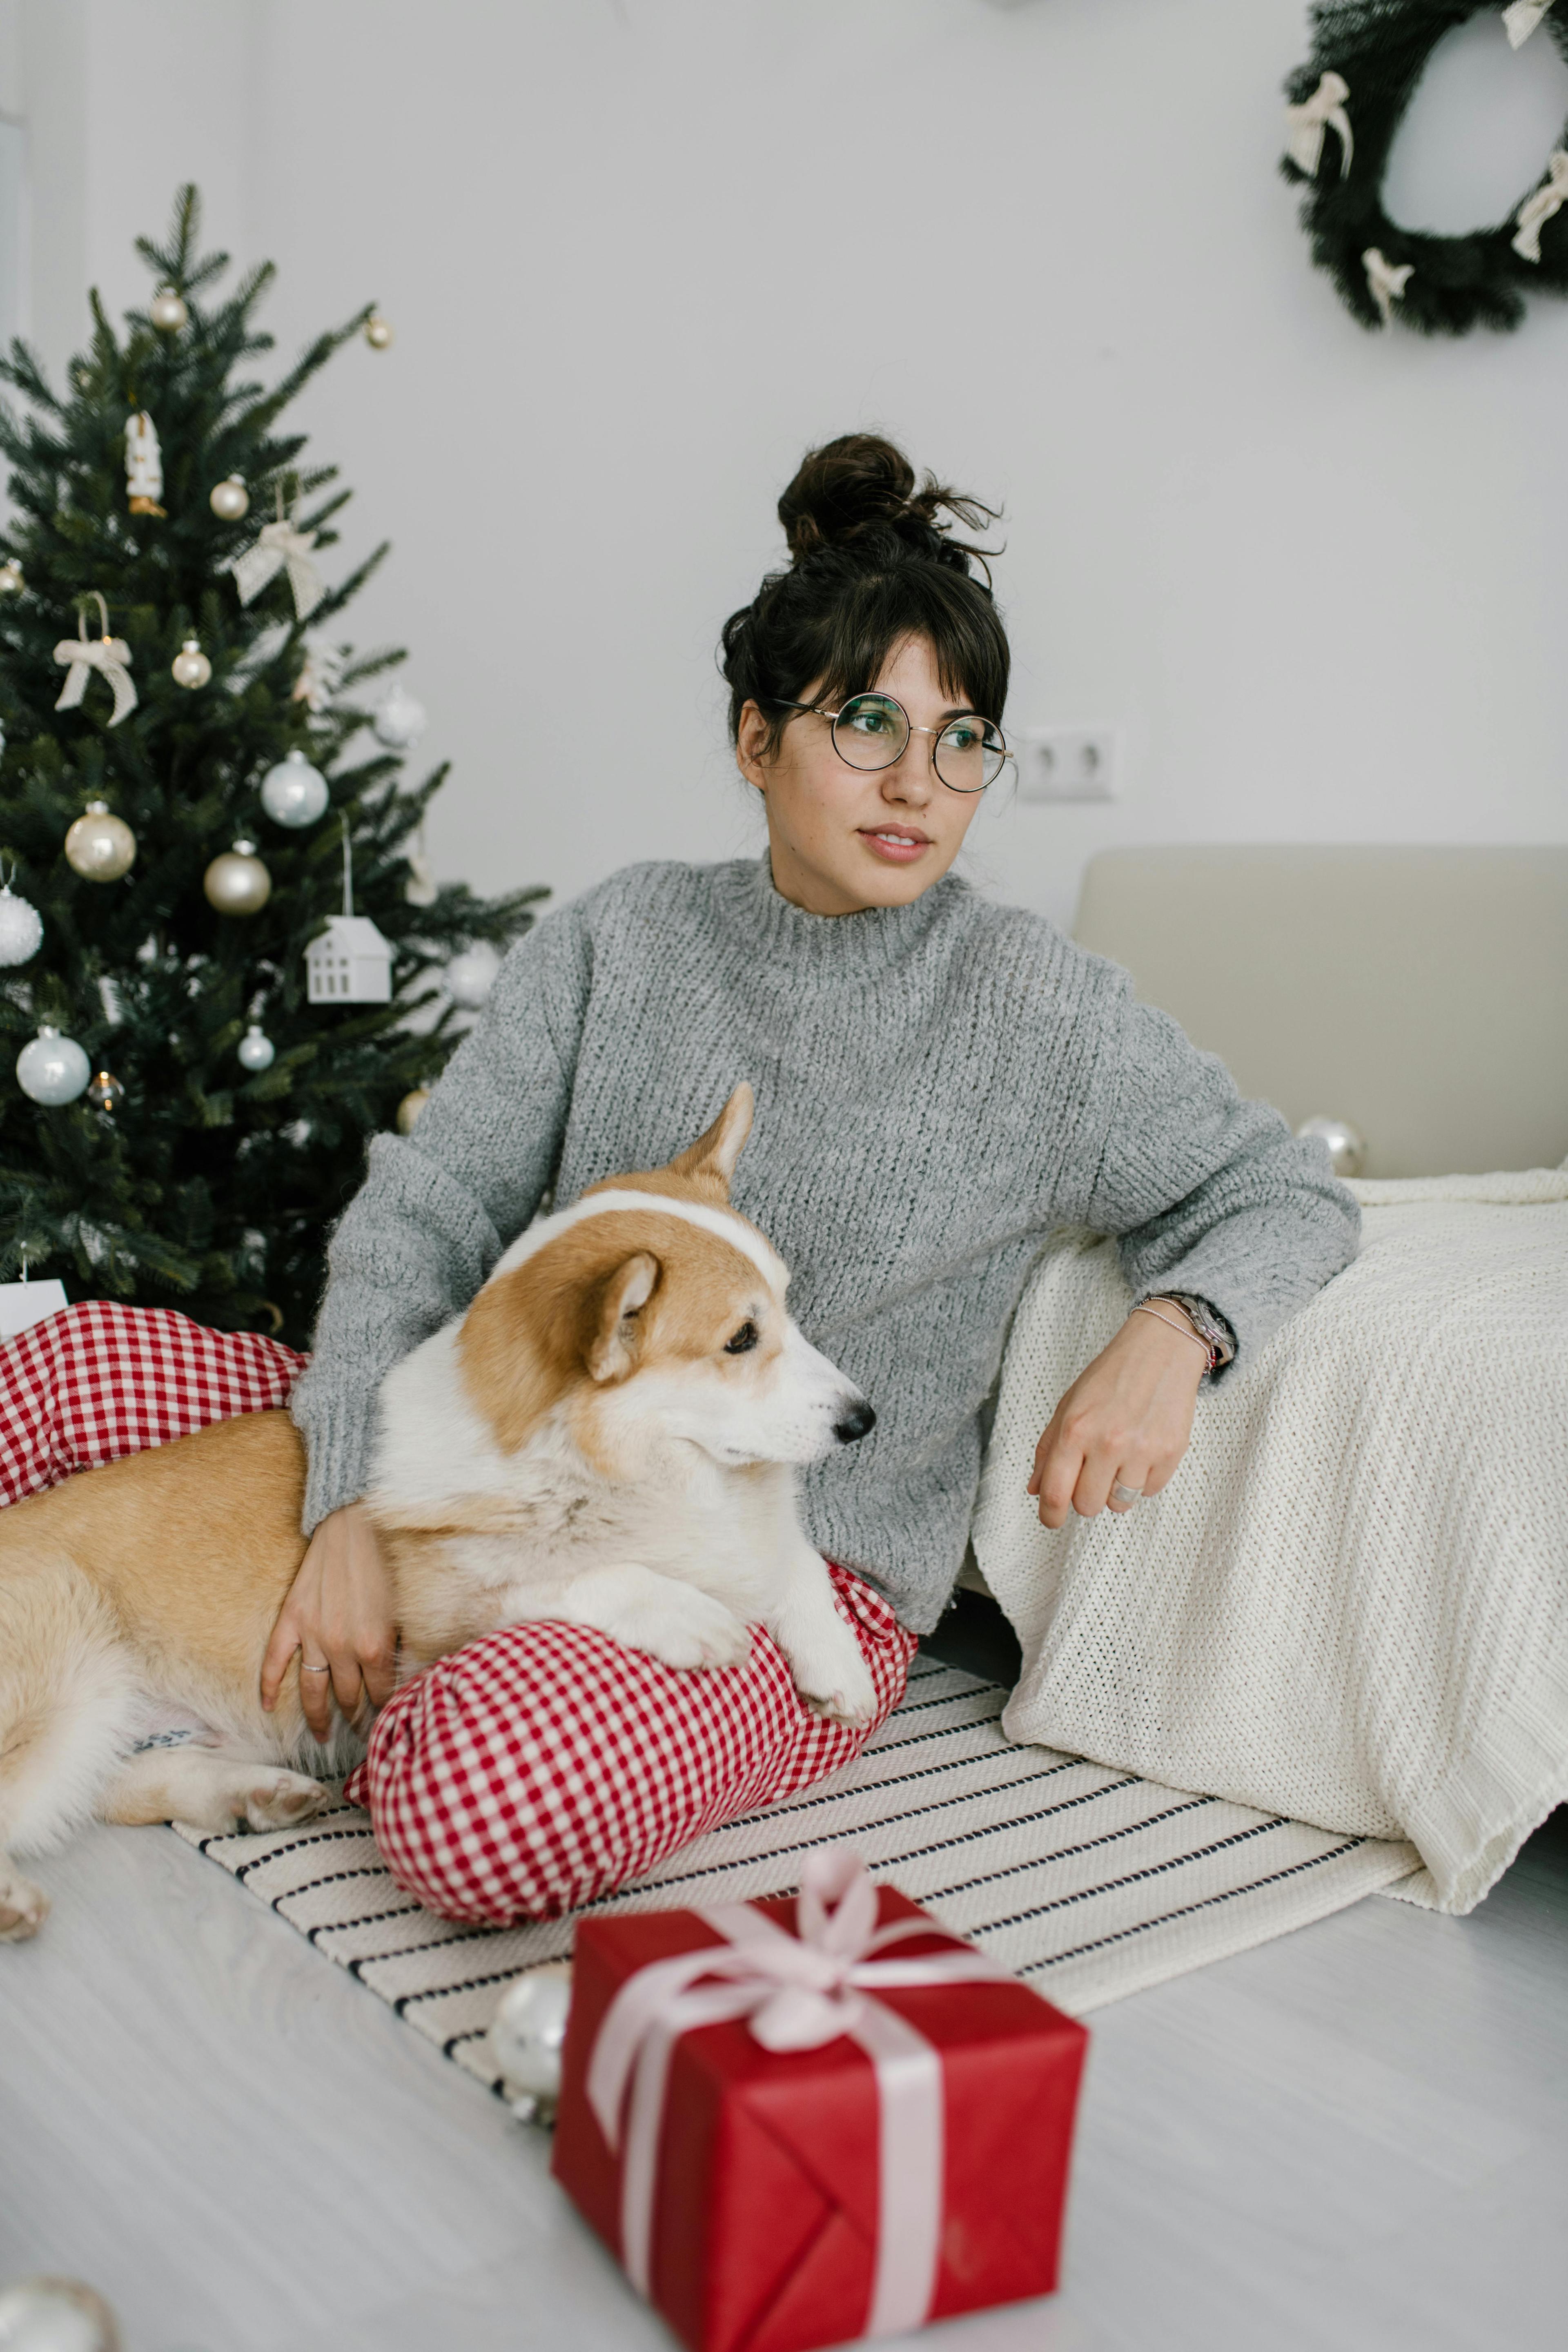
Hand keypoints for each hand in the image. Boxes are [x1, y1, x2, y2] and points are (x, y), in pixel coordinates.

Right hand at [260, 1502, 397, 1739]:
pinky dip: (267, 1686)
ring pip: (312, 1689)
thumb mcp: (406, 1608)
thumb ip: (402, 1644)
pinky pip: (274, 1660)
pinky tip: (267, 1707)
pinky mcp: (292, 1619)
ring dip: (318, 1716)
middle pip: (349, 1697)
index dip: (384, 1712)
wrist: (355, 1524)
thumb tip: (404, 1675)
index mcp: (375, 1646)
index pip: (381, 1693)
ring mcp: (313, 1635)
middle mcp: (342, 1647)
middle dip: (356, 1718)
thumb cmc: (389, 1561)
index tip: (387, 1725)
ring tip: (323, 1735)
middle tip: (361, 1733)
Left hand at [1027, 1310, 1205, 1529]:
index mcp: (1074, 1430)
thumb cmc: (1110, 1376)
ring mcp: (1141, 1450)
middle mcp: (1107, 1443)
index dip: (1049, 1516)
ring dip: (1114, 1489)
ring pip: (1119, 1504)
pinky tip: (1142, 1451)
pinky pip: (1148, 1491)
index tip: (1051, 1520)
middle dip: (1084, 1497)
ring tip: (1119, 1459)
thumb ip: (1048, 1449)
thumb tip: (1035, 1490)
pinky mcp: (1171, 1453)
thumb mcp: (1068, 1405)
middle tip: (1091, 1474)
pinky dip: (1142, 1480)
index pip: (1055, 1493)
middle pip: (1087, 1506)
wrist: (1161, 1350)